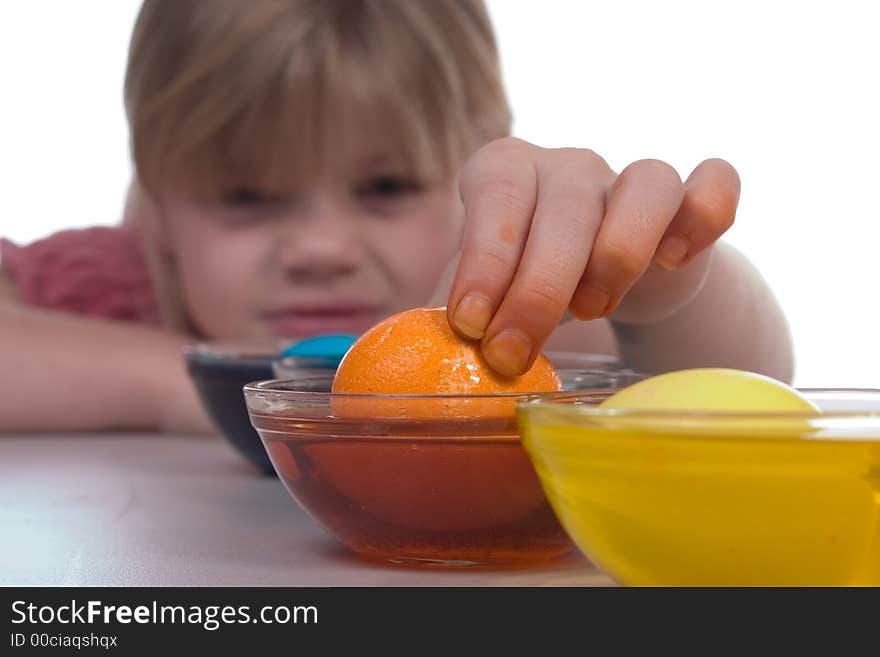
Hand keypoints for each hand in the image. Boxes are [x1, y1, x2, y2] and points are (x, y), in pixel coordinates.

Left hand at [447, 137, 739, 375]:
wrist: (600, 286)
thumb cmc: (523, 289)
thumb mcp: (479, 298)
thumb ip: (450, 318)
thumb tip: (409, 361)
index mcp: (505, 173)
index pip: (496, 196)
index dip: (485, 259)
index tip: (471, 324)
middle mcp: (568, 166)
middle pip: (566, 207)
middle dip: (537, 290)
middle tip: (513, 355)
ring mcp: (630, 178)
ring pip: (645, 186)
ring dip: (618, 255)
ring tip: (594, 308)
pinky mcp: (687, 202)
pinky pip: (714, 184)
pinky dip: (706, 213)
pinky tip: (674, 260)